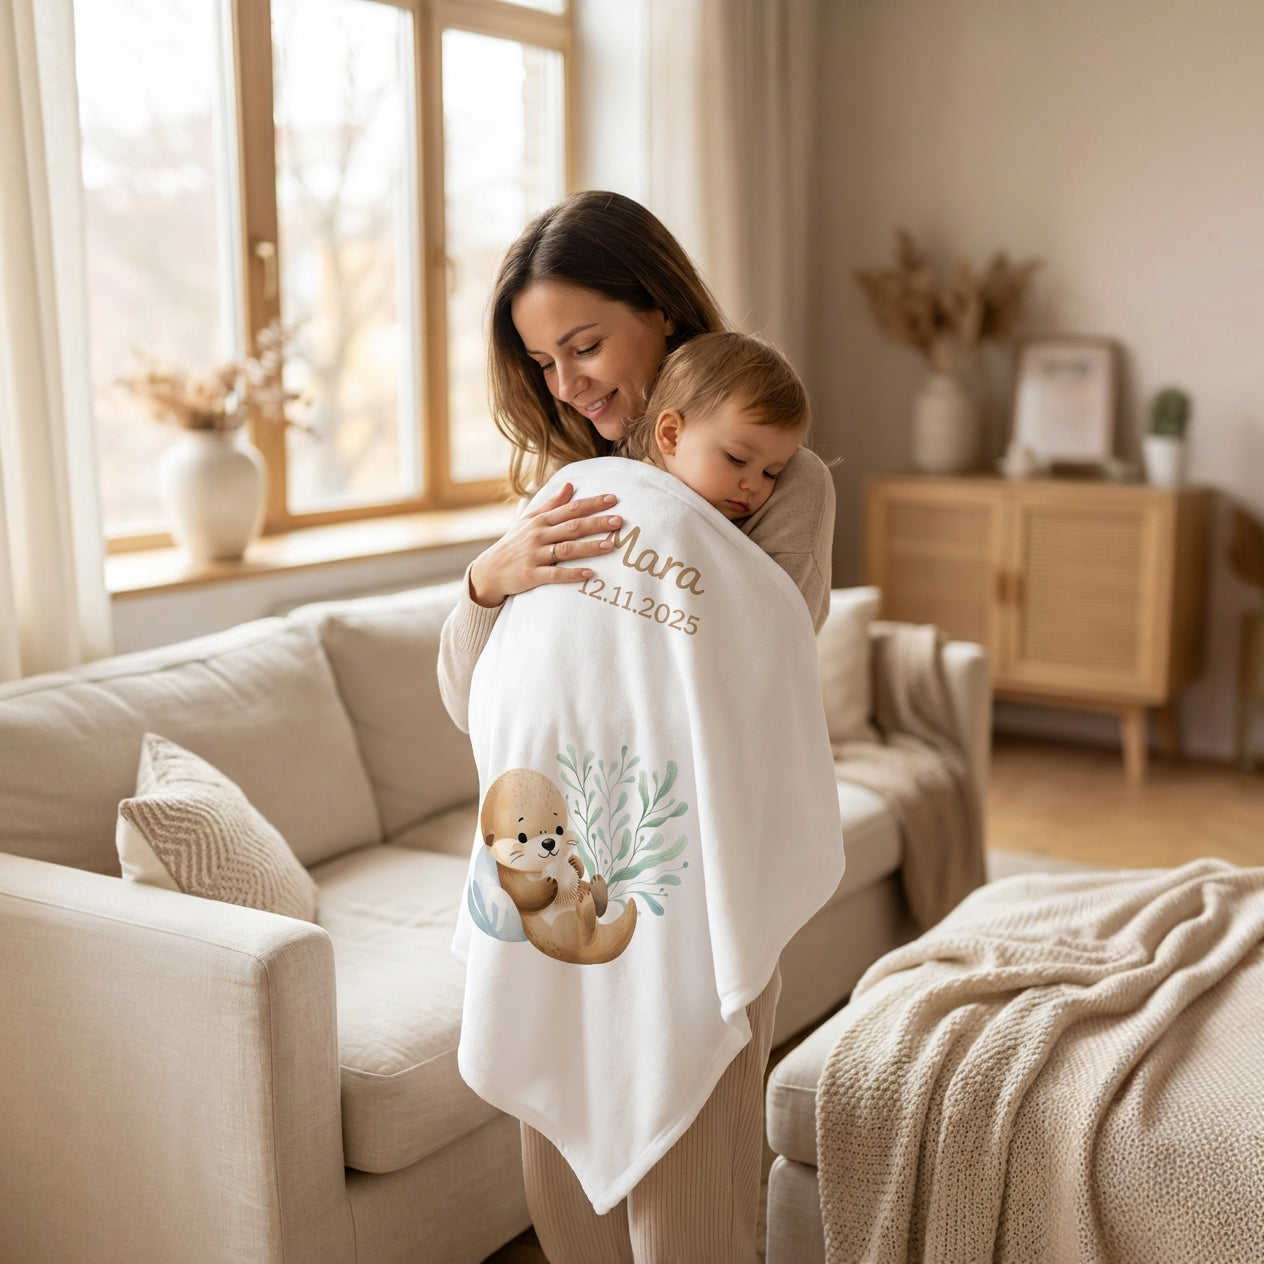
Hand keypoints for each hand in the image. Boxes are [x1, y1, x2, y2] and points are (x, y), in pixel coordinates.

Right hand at [467, 483, 621, 607]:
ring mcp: (535, 555)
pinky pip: (554, 574)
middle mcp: (538, 535)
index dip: (592, 504)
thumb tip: (570, 486)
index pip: (570, 509)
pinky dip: (572, 574)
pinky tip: (589, 573)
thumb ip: (551, 504)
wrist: (489, 571)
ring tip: (610, 546)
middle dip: (596, 523)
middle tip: (619, 521)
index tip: (613, 499)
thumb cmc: (513, 544)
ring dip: (589, 547)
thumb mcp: (528, 520)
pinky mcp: (531, 575)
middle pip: (572, 527)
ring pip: (566, 549)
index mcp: (541, 521)